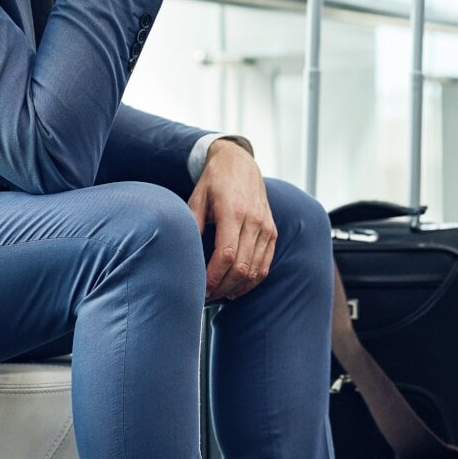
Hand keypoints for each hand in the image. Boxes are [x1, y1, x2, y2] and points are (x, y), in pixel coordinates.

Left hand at [188, 140, 275, 300]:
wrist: (241, 163)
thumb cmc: (215, 180)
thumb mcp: (197, 197)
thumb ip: (192, 224)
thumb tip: (185, 254)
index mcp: (233, 211)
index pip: (226, 255)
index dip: (213, 277)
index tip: (199, 287)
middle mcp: (254, 220)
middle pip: (242, 267)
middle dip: (222, 287)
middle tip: (205, 296)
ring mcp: (266, 227)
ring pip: (255, 270)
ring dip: (236, 288)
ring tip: (218, 294)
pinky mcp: (272, 232)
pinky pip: (265, 265)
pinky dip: (252, 281)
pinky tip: (236, 288)